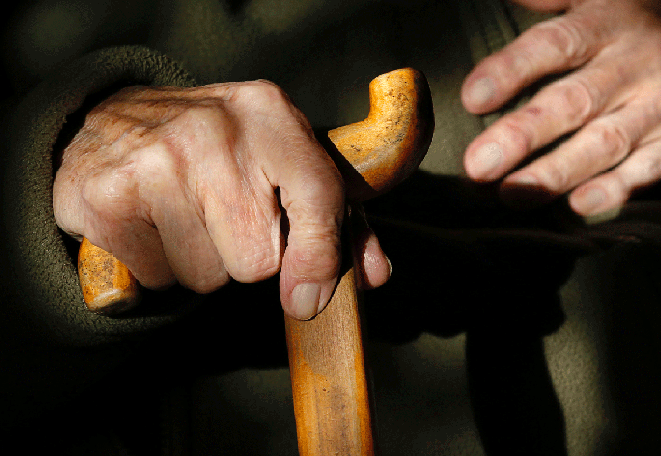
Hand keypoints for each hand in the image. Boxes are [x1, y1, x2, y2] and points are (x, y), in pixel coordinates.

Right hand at [53, 82, 390, 318]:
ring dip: (201, 265)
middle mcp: (214, 131)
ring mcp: (156, 161)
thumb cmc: (219, 151)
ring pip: (206, 278)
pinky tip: (151, 224)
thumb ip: (336, 219)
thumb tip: (375, 276)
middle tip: (225, 220)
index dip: (322, 257)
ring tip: (186, 217)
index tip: (309, 298)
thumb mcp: (283, 160)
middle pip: (258, 260)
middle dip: (246, 259)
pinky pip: (157, 280)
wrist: (112, 119)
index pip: (318, 197)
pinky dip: (157, 269)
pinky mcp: (105, 197)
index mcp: (270, 114)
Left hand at [461, 0, 660, 214]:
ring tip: (511, 196)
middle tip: (477, 167)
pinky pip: (649, 169)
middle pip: (573, 101)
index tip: (473, 98)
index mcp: (613, 20)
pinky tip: (579, 206)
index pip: (556, 45)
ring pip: (605, 142)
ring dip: (555, 173)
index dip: (512, 70)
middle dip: (522, 135)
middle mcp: (639, 62)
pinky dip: (615, 190)